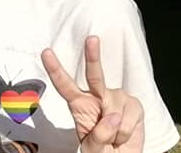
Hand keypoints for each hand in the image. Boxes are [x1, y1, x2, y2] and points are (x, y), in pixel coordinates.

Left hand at [41, 36, 144, 152]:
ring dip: (113, 132)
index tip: (46, 53)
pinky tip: (123, 134)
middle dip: (93, 56)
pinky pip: (128, 118)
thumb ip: (96, 138)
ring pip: (113, 108)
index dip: (55, 70)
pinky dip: (125, 132)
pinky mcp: (134, 105)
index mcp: (80, 105)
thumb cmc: (102, 150)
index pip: (65, 86)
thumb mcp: (92, 150)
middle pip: (94, 76)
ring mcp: (117, 98)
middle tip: (91, 39)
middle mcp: (98, 97)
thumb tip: (111, 117)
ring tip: (113, 139)